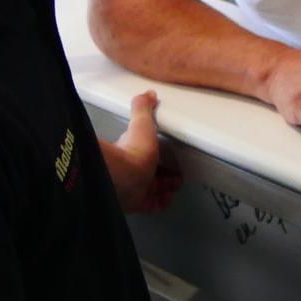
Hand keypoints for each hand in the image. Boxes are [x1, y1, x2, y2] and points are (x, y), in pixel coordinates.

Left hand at [103, 91, 182, 212]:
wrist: (124, 176)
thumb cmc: (132, 153)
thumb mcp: (141, 123)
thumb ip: (142, 107)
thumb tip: (146, 94)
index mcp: (132, 153)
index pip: (146, 155)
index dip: (159, 157)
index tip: (169, 158)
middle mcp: (133, 172)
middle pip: (150, 175)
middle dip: (164, 175)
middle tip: (175, 175)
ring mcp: (135, 189)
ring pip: (151, 191)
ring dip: (164, 189)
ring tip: (174, 186)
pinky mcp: (138, 203)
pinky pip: (152, 206)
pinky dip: (161, 204)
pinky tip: (167, 200)